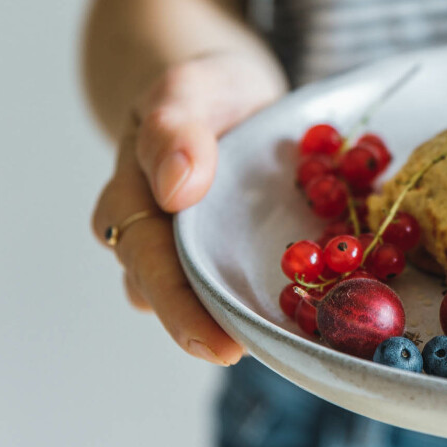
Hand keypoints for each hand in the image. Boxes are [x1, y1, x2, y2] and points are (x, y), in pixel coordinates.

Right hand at [91, 52, 285, 363]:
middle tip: (245, 357)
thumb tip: (175, 186)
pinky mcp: (240, 258)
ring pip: (207, 300)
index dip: (181, 307)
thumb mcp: (190, 88)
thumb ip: (174, 126)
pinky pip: (249, 288)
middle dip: (206, 330)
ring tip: (283, 346)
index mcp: (135, 201)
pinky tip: (310, 320)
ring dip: (239, 322)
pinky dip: (276, 303)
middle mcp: (161, 240)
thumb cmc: (205, 93)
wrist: (229, 93)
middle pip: (172, 295)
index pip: (149, 262)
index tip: (215, 340)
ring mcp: (199, 254)